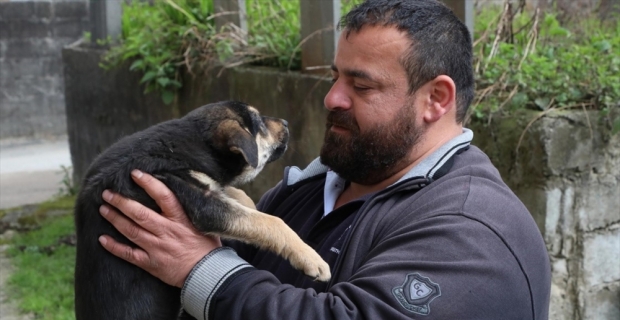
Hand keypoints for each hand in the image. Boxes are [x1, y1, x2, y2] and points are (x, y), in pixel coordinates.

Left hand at [98, 169, 221, 287]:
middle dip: (121, 201)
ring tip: (103, 209)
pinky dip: (114, 247)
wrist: (208, 274)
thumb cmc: (207, 247)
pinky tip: (102, 239)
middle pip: (139, 213)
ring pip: (131, 231)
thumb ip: (192, 210)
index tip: (135, 174)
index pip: (163, 196)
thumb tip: (189, 190)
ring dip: (115, 219)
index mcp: (181, 220)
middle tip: (108, 193)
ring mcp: (156, 248)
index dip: (149, 183)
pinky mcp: (151, 263)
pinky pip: (128, 254)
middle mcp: (166, 232)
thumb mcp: (204, 224)